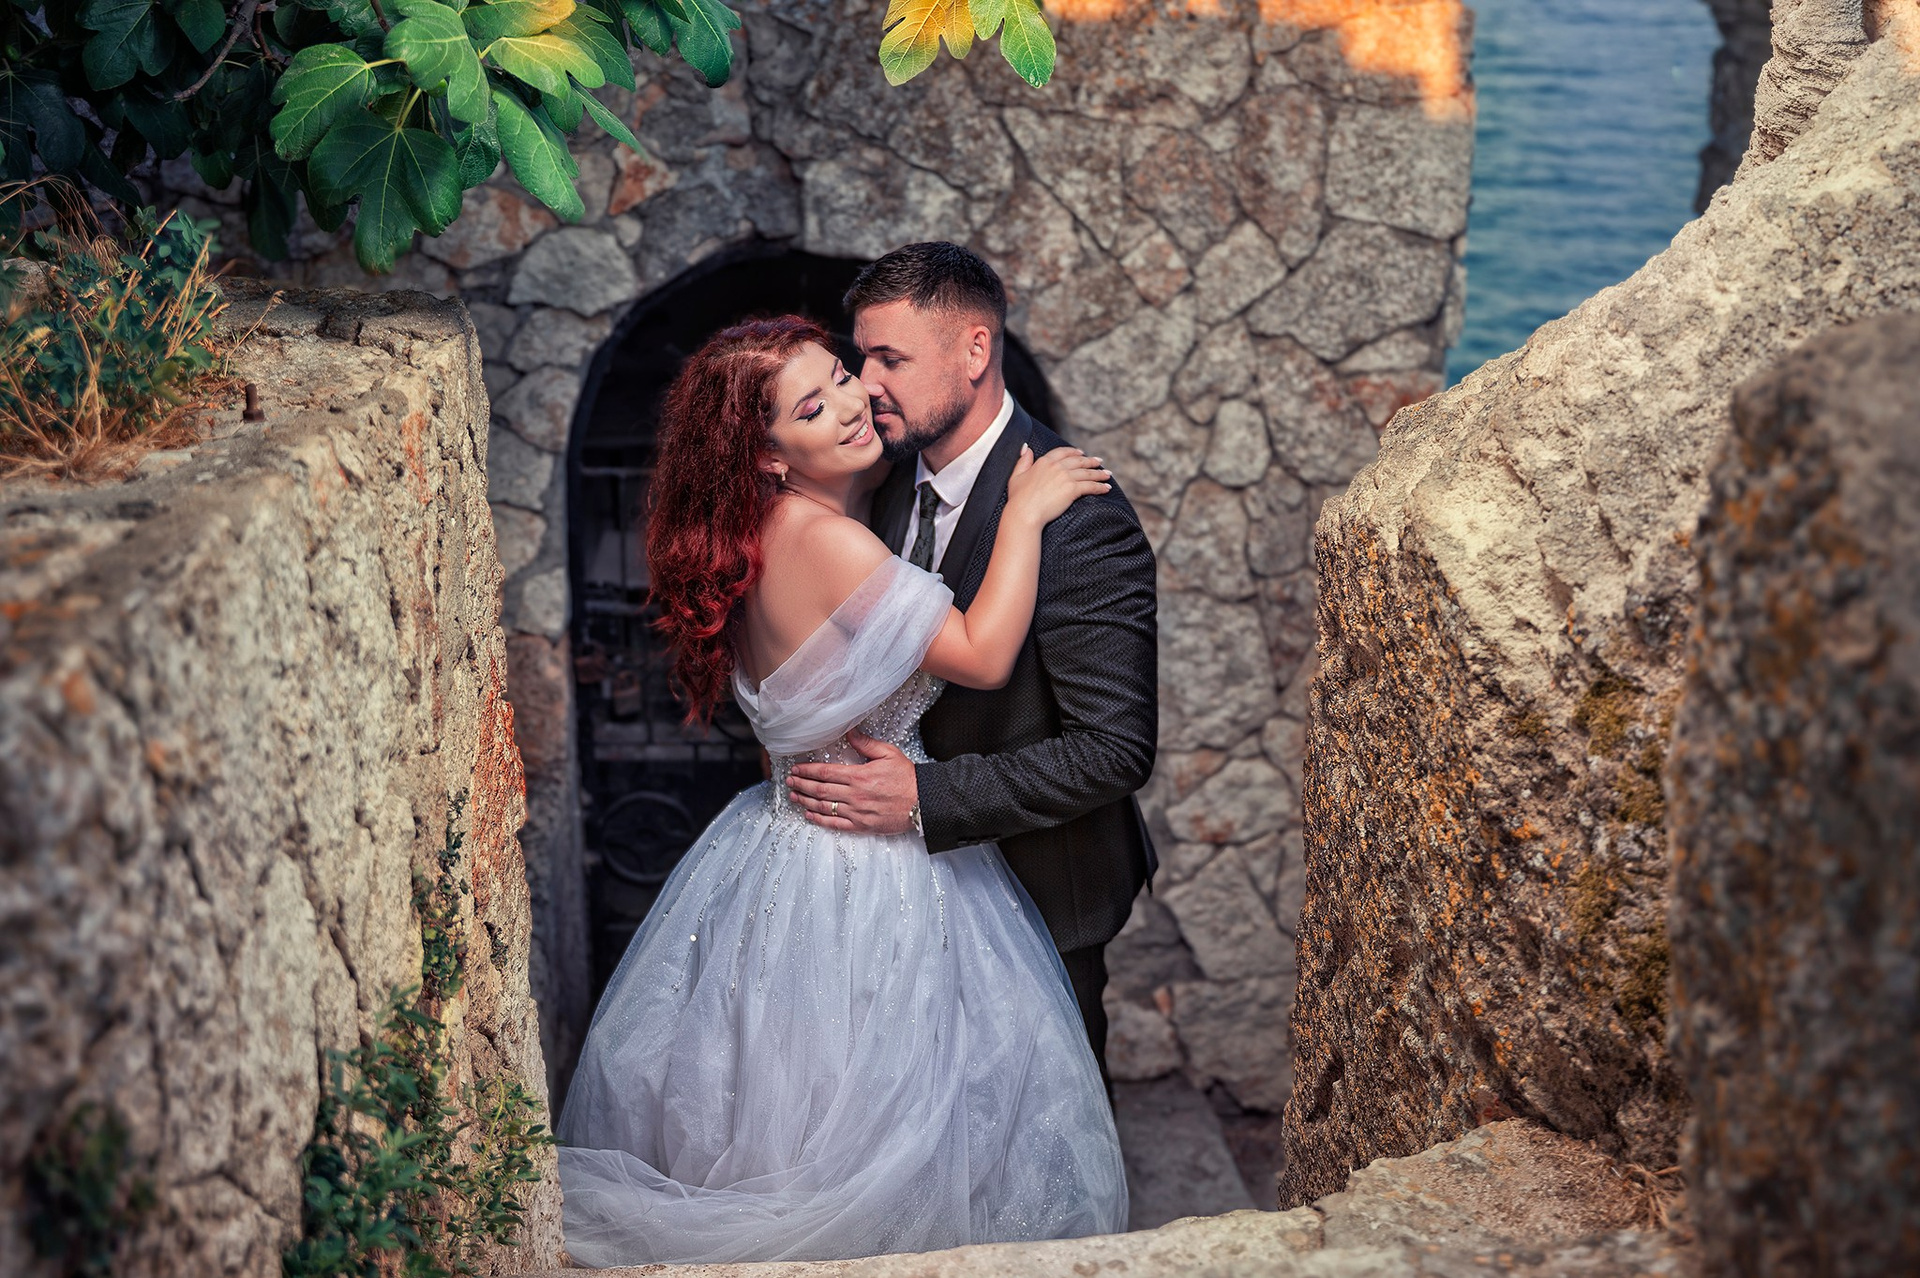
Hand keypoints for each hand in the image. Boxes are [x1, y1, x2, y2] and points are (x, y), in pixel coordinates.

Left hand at [786, 732, 919, 834]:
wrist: (923, 802)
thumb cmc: (908, 778)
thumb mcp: (889, 754)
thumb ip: (866, 743)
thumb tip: (850, 731)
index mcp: (859, 776)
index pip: (826, 772)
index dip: (808, 771)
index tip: (796, 769)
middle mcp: (854, 795)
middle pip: (820, 789)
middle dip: (802, 784)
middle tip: (789, 781)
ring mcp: (857, 812)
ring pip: (824, 806)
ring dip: (806, 801)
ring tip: (794, 796)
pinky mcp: (862, 826)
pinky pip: (836, 823)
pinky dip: (820, 819)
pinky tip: (810, 815)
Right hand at [1004, 444, 1110, 528]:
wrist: (1025, 512)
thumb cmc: (1018, 498)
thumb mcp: (1016, 476)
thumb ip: (1023, 461)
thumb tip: (1027, 448)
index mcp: (1044, 462)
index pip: (1063, 452)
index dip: (1074, 452)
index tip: (1081, 453)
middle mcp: (1057, 466)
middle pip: (1079, 461)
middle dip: (1091, 461)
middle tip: (1099, 462)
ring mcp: (1065, 477)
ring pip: (1087, 473)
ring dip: (1099, 474)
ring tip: (1107, 475)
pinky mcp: (1072, 489)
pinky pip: (1090, 486)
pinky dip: (1100, 487)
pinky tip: (1106, 488)